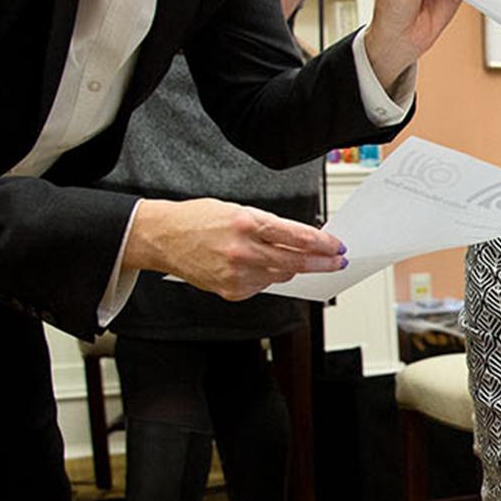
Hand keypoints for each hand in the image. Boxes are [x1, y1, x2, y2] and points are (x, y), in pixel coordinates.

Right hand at [123, 198, 344, 298]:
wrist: (163, 238)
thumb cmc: (199, 220)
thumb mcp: (239, 210)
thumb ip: (271, 226)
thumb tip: (302, 239)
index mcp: (247, 224)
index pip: (298, 237)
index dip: (323, 244)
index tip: (336, 247)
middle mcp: (243, 251)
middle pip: (296, 261)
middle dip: (322, 263)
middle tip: (336, 262)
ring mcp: (237, 274)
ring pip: (282, 275)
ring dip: (292, 267)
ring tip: (290, 257)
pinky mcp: (231, 291)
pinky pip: (264, 285)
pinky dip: (268, 276)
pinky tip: (256, 265)